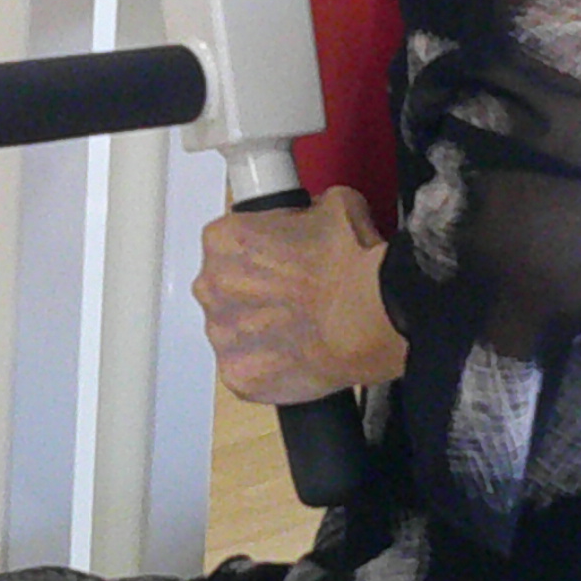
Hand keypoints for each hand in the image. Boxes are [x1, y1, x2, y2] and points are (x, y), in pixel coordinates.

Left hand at [194, 187, 403, 407]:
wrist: (370, 316)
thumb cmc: (349, 262)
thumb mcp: (333, 204)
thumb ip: (306, 211)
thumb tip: (311, 220)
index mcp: (223, 240)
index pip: (228, 243)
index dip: (258, 251)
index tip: (280, 260)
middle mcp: (210, 287)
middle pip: (224, 288)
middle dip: (252, 293)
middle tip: (293, 296)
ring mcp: (221, 336)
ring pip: (233, 331)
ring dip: (257, 331)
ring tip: (299, 329)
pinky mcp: (238, 376)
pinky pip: (246, 370)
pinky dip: (267, 367)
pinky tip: (296, 357)